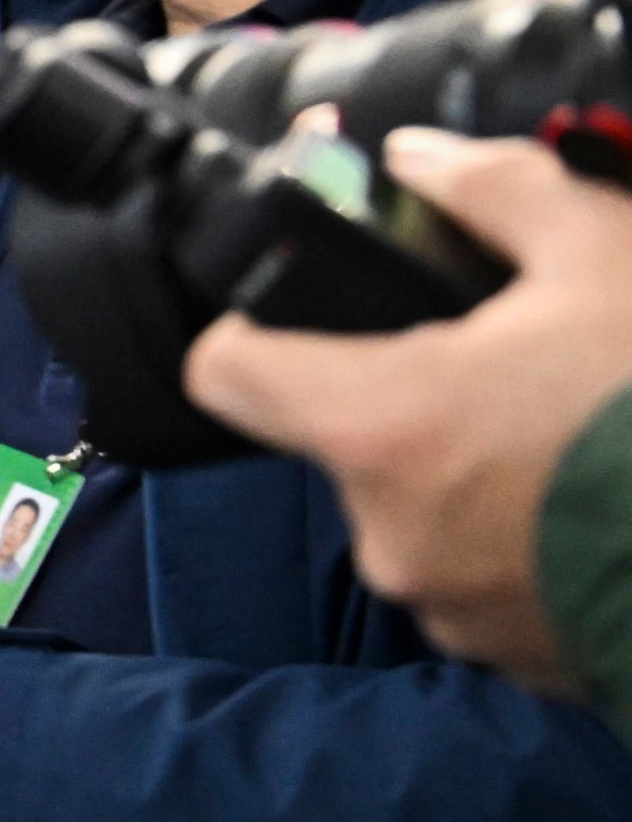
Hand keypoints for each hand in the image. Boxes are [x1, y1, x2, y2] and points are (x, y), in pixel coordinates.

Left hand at [184, 129, 631, 685]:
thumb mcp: (605, 255)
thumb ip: (495, 193)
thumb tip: (419, 162)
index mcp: (382, 424)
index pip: (228, 372)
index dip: (253, 331)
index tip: (300, 314)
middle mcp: (389, 530)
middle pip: (344, 438)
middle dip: (411, 399)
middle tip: (506, 367)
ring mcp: (449, 607)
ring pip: (420, 511)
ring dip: (475, 474)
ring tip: (572, 437)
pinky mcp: (513, 659)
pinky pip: (486, 579)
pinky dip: (527, 541)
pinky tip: (599, 503)